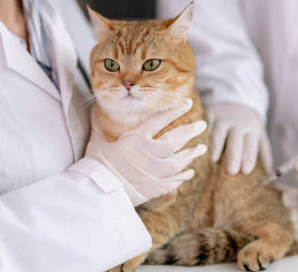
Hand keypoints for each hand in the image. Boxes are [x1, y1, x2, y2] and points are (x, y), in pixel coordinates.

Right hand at [85, 99, 207, 205]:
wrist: (97, 192)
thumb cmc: (95, 166)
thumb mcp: (97, 142)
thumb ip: (100, 127)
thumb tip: (95, 110)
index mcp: (136, 139)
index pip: (160, 121)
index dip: (175, 111)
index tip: (188, 104)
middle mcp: (149, 153)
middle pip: (175, 140)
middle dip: (190, 131)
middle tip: (202, 124)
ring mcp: (154, 172)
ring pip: (179, 161)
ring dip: (191, 154)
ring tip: (201, 148)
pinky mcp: (154, 188)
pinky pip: (174, 181)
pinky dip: (183, 176)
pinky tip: (189, 172)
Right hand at [206, 102, 271, 174]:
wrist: (232, 99)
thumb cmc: (245, 124)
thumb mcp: (258, 134)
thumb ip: (263, 153)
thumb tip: (268, 174)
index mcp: (251, 129)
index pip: (250, 146)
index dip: (248, 158)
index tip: (245, 171)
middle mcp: (236, 123)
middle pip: (235, 140)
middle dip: (233, 156)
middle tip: (231, 171)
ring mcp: (220, 118)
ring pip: (216, 134)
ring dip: (215, 147)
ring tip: (213, 160)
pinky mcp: (207, 114)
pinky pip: (203, 128)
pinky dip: (200, 138)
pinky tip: (198, 148)